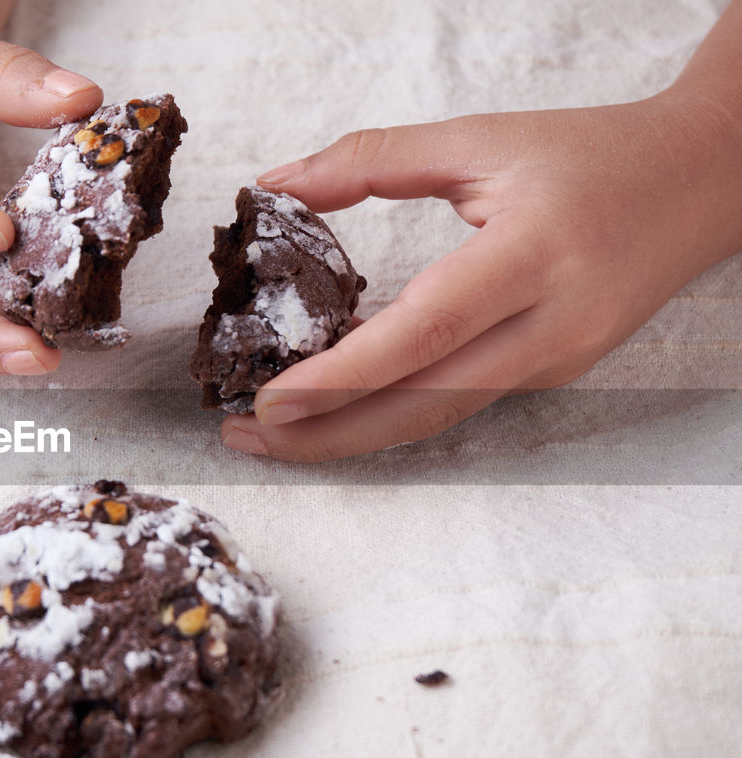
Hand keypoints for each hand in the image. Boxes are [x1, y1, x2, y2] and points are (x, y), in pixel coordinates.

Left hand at [221, 86, 741, 461]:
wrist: (704, 183)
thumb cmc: (590, 154)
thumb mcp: (481, 138)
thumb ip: (373, 159)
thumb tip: (275, 182)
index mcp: (533, 255)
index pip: (425, 332)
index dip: (343, 376)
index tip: (270, 401)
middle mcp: (551, 325)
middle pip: (425, 403)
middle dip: (328, 434)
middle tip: (245, 436)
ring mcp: (559, 360)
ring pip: (440, 417)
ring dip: (352, 435)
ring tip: (277, 435)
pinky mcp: (554, 373)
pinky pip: (460, 402)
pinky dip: (393, 411)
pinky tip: (338, 406)